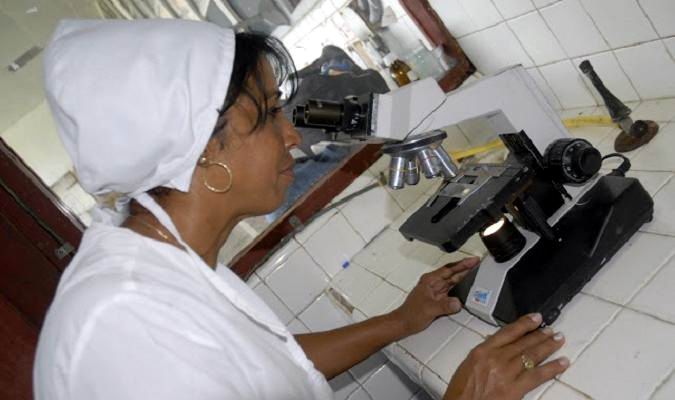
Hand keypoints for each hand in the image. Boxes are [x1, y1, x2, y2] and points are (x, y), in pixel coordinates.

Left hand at [390, 257, 479, 335]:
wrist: (404, 323)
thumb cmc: (410, 314)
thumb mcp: (429, 309)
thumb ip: (444, 306)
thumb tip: (457, 302)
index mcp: (430, 280)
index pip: (449, 269)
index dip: (462, 264)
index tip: (473, 260)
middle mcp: (434, 283)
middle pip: (453, 273)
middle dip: (466, 268)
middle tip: (478, 263)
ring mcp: (437, 290)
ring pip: (454, 281)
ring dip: (464, 277)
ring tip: (477, 272)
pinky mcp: (440, 298)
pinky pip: (453, 290)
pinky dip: (461, 288)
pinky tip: (468, 287)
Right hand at [443, 313, 568, 399]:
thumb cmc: (461, 391)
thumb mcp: (467, 365)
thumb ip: (484, 354)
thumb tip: (499, 346)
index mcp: (482, 351)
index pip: (507, 332)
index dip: (524, 324)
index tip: (535, 318)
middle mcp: (496, 358)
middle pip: (523, 342)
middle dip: (539, 335)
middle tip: (551, 330)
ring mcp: (506, 373)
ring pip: (532, 355)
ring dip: (548, 346)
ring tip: (558, 340)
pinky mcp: (515, 388)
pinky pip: (537, 375)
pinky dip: (552, 368)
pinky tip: (562, 362)